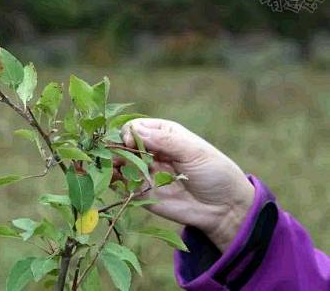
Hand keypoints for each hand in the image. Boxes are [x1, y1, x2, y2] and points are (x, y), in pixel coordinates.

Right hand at [116, 118, 254, 251]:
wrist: (223, 208)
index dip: (129, 132)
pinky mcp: (140, 191)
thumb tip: (134, 131)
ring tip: (111, 167)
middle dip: (115, 146)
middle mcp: (150, 150)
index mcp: (163, 134)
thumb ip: (165, 141)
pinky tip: (111, 179)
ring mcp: (144, 171)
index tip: (131, 142)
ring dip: (110, 162)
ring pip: (117, 162)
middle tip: (117, 156)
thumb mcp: (194, 152)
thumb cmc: (214, 173)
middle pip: (122, 143)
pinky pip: (120, 184)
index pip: (136, 126)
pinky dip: (111, 180)